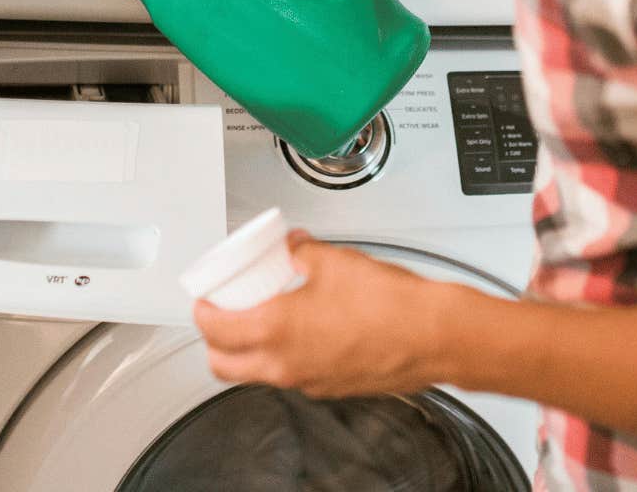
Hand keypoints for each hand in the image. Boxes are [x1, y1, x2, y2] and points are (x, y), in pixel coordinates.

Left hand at [194, 234, 451, 398]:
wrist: (434, 335)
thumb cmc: (391, 306)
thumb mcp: (335, 261)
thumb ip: (302, 252)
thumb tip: (292, 247)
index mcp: (275, 331)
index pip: (213, 329)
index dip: (201, 312)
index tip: (204, 299)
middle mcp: (286, 365)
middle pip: (224, 366)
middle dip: (215, 342)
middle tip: (222, 316)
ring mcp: (308, 382)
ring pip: (258, 375)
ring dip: (250, 352)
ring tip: (265, 318)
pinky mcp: (332, 388)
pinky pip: (294, 376)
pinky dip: (286, 357)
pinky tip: (306, 330)